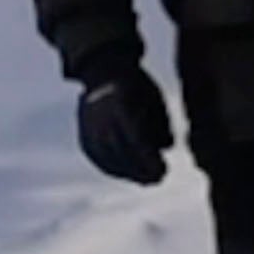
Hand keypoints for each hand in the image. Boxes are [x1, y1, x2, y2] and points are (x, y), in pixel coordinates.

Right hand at [75, 70, 174, 185]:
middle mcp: (99, 120)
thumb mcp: (154, 97)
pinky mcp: (85, 142)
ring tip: (147, 180)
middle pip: (123, 154)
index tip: (164, 171)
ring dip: (130, 174)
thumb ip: (162, 121)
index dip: (149, 159)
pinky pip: (102, 162)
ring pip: (110, 162)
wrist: (101, 73)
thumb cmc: (137, 86)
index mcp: (118, 104)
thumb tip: (168, 145)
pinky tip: (131, 174)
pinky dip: (117, 171)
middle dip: (142, 170)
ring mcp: (89, 132)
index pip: (135, 140)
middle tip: (159, 178)